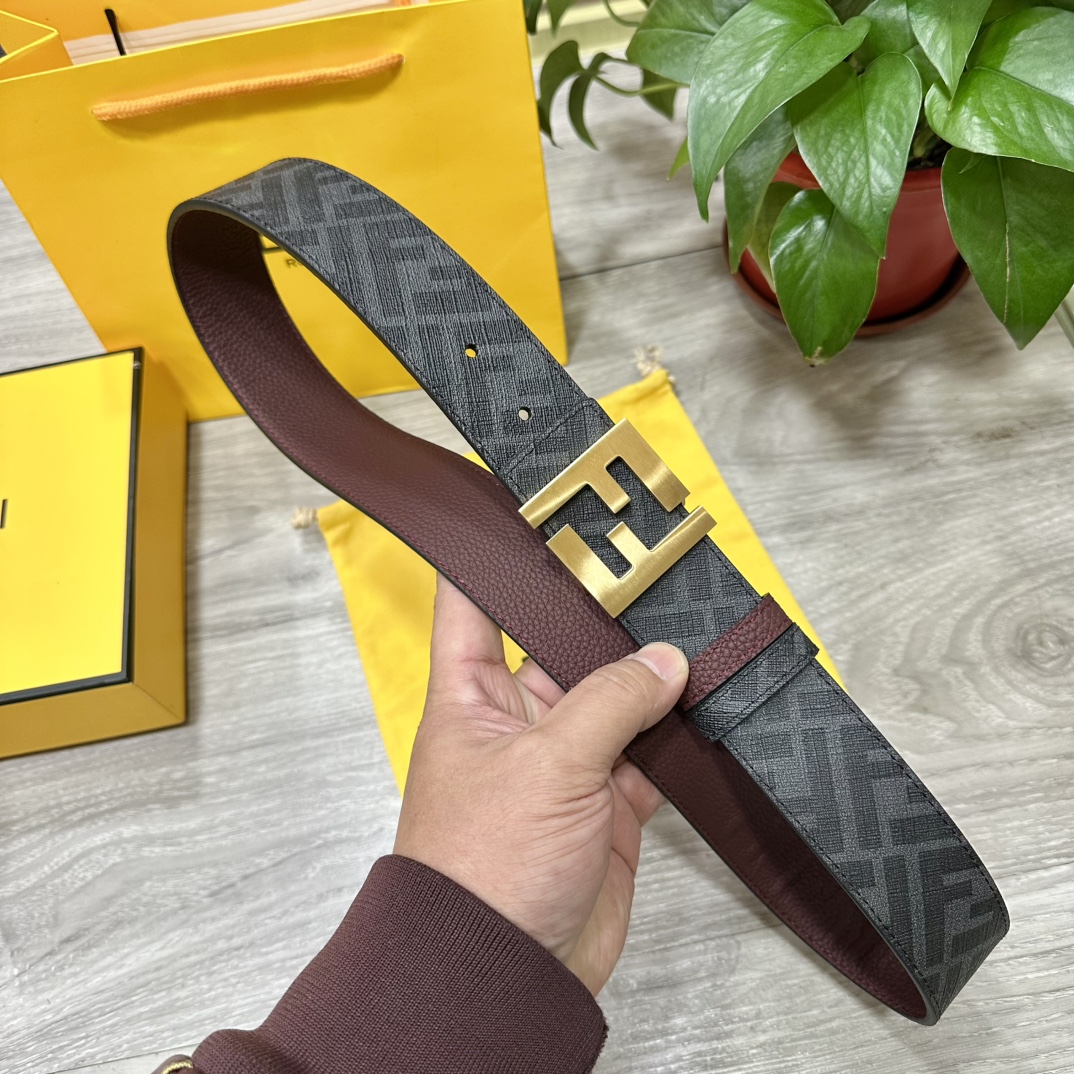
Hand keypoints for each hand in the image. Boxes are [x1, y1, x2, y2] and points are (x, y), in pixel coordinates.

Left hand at [394, 576, 687, 994]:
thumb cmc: (484, 871)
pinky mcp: (607, 801)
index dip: (492, 553)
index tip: (523, 508)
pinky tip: (702, 705)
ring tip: (688, 634)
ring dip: (649, 676)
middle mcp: (517, 719)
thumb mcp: (547, 766)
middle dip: (602, 615)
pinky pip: (648, 750)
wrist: (511, 971)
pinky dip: (676, 733)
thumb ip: (610, 703)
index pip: (470, 601)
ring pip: (614, 695)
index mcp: (471, 695)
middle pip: (559, 642)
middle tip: (648, 571)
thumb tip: (664, 662)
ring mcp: (565, 760)